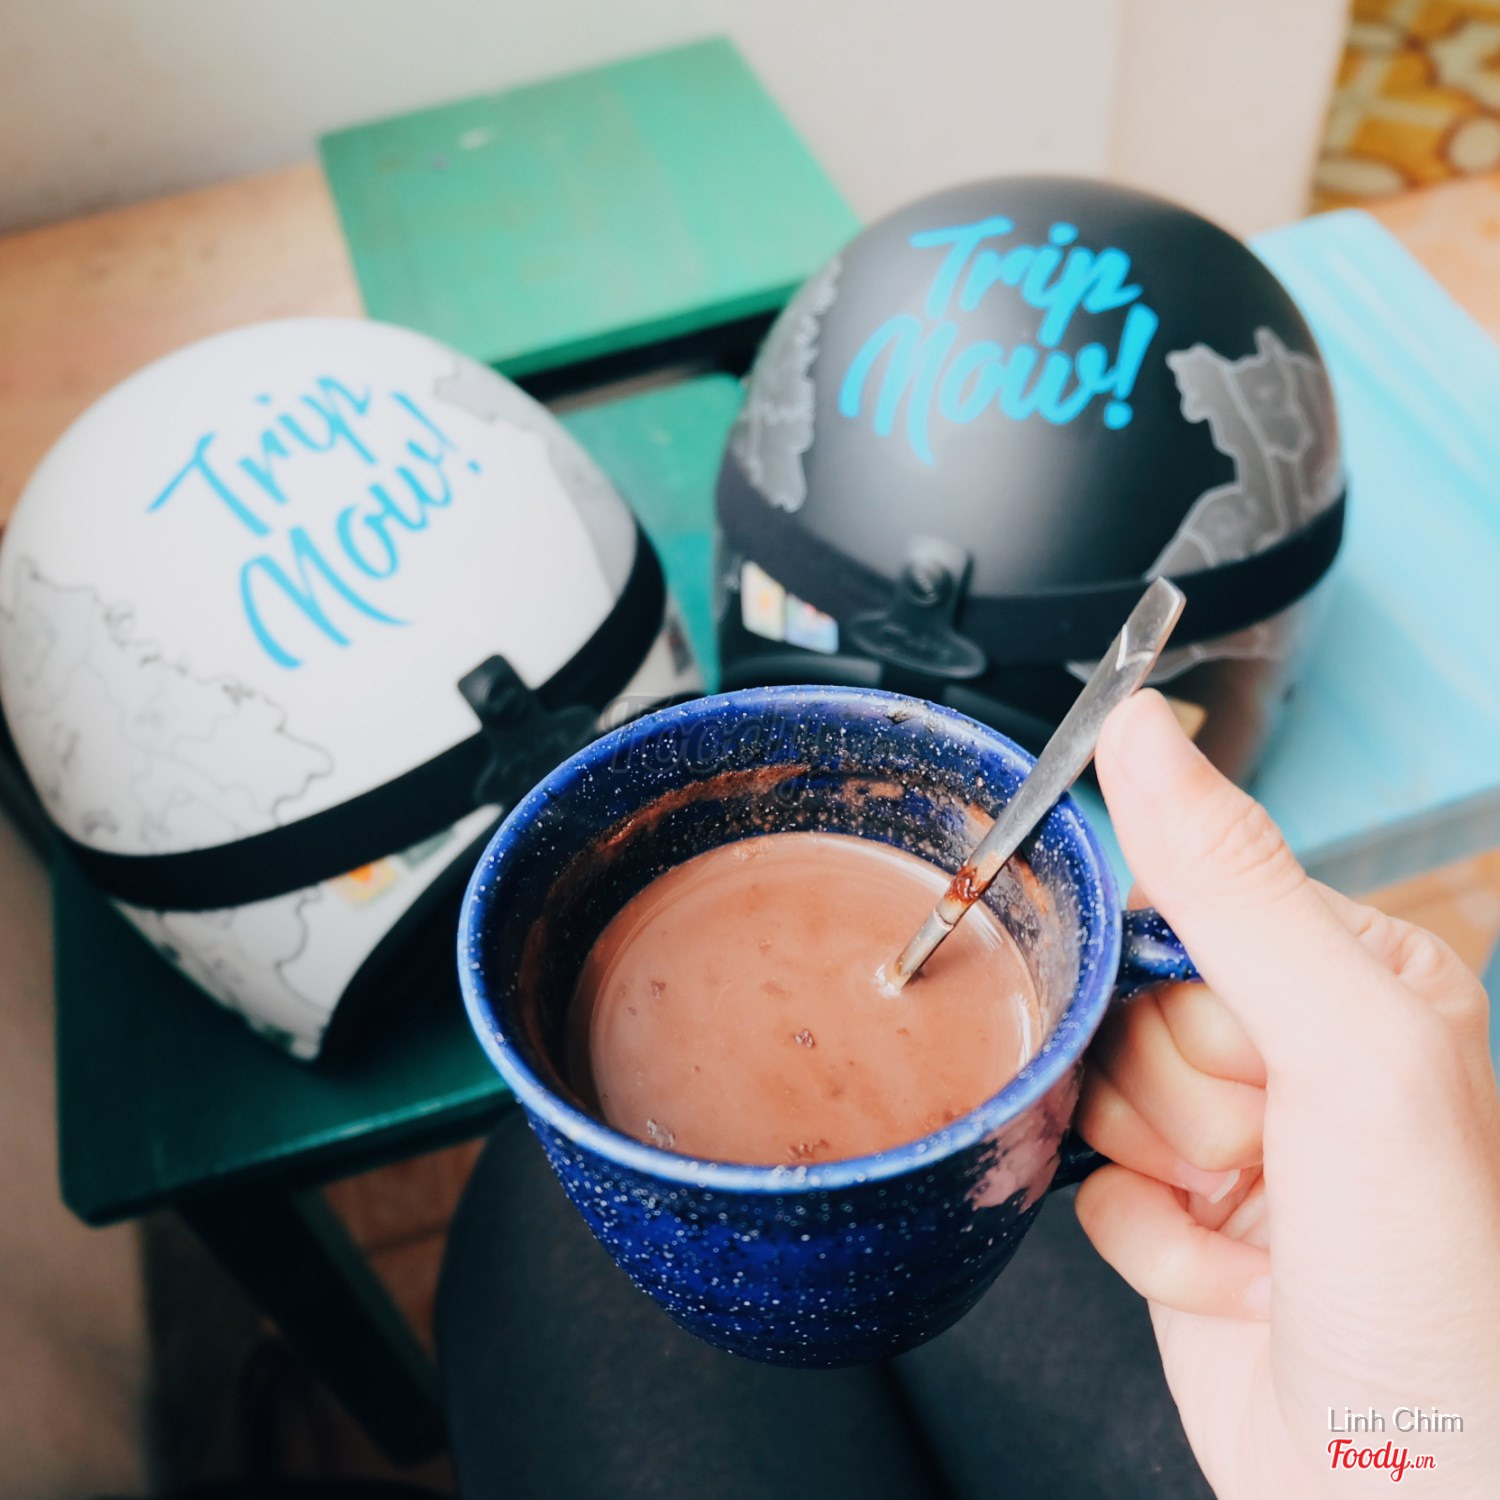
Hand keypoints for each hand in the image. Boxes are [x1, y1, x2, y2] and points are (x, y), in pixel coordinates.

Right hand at [1076, 689, 1499, 1497]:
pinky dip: (1146, 1241)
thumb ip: (1231, 883)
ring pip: (1097, 1086)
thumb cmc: (1436, 1289)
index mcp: (1354, 977)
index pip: (1186, 903)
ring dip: (1152, 1167)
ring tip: (1250, 1220)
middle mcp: (1297, 1052)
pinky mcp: (1183, 1220)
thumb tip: (1141, 732)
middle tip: (1262, 1157)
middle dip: (1172, 1093)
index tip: (1233, 1051)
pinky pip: (1092, 1187)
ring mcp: (1239, 1139)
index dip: (1181, 982)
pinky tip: (1229, 1279)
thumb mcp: (1345, 1050)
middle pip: (1130, 1002)